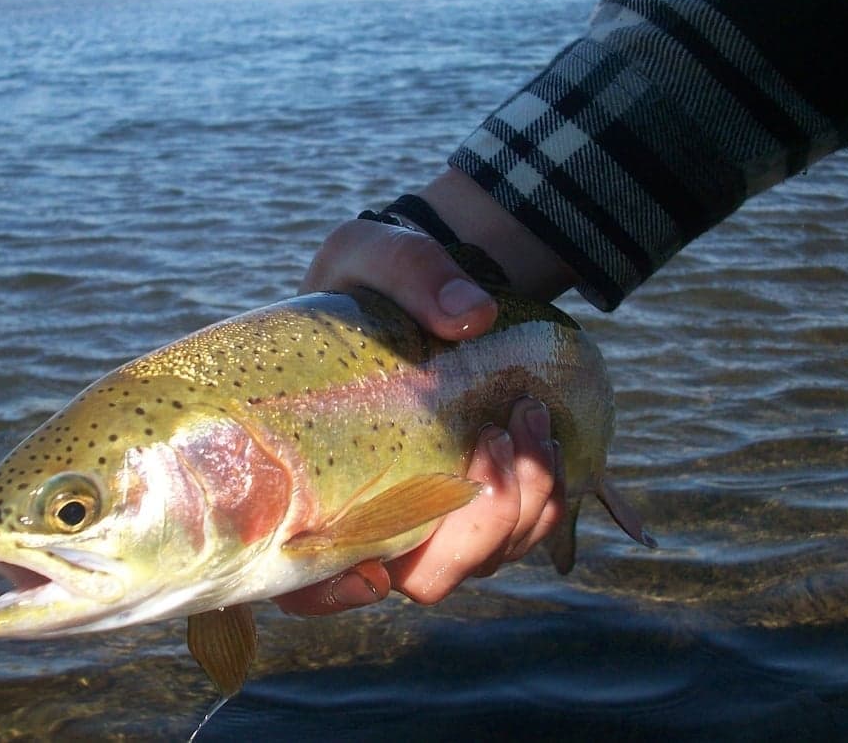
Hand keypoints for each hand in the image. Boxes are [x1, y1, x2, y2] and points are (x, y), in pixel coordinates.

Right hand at [273, 218, 566, 615]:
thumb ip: (409, 271)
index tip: (371, 570)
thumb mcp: (369, 252)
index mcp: (312, 474)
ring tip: (528, 415)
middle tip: (494, 437)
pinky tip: (540, 425)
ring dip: (523, 505)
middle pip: (421, 579)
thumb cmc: (368, 278)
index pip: (301, 576)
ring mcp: (433, 513)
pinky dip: (546, 491)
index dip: (327, 594)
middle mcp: (372, 510)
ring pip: (482, 560)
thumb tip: (471, 317)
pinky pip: (524, 530)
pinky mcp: (482, 498)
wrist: (422, 281)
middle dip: (476, 530)